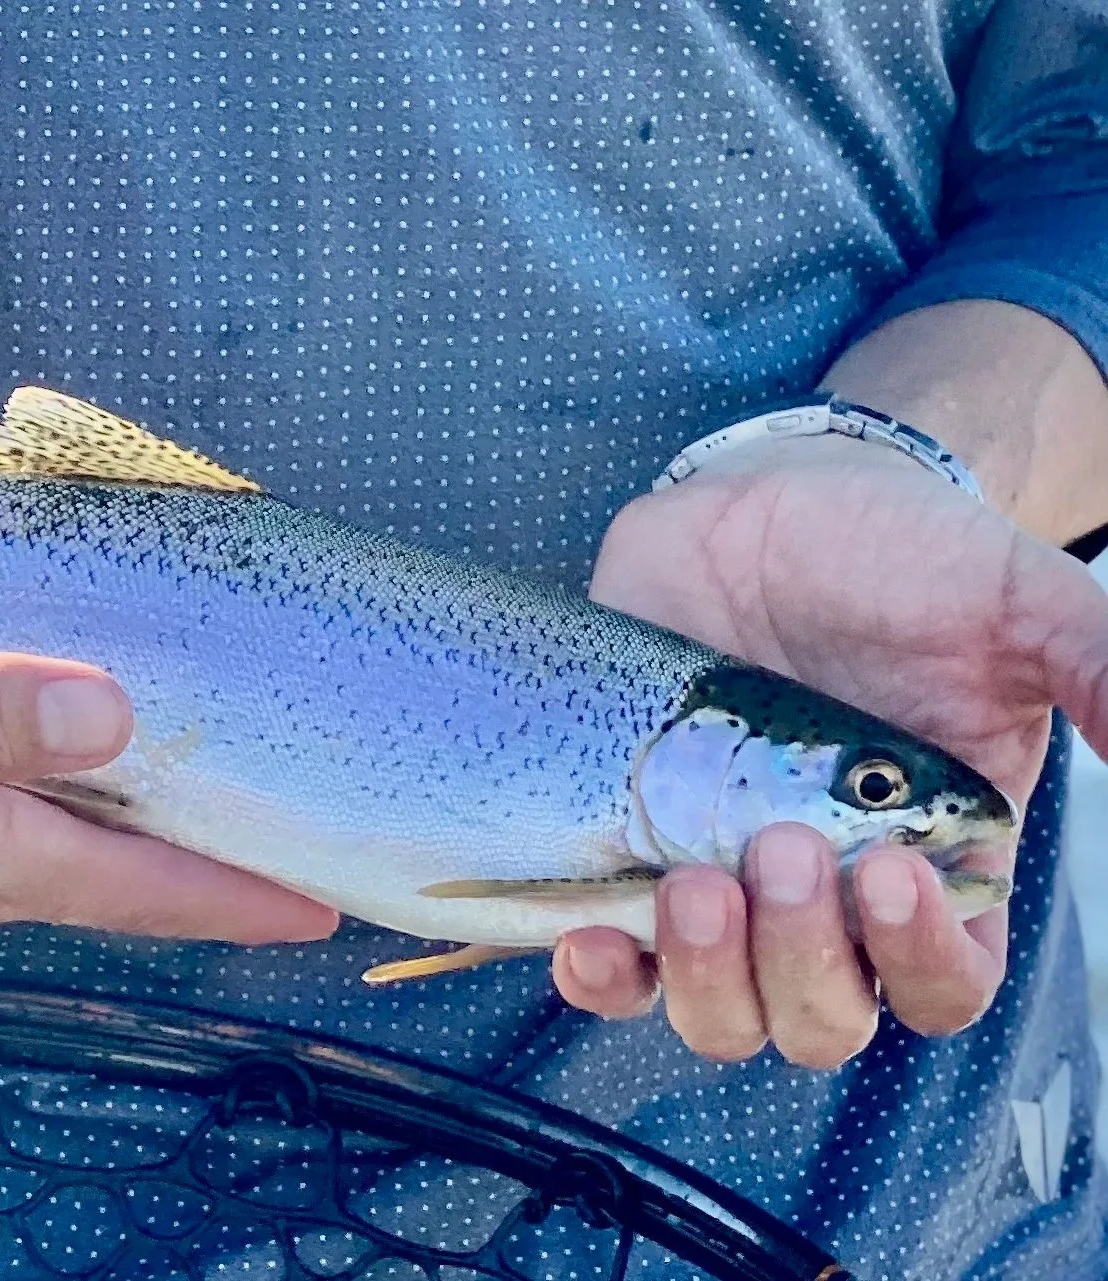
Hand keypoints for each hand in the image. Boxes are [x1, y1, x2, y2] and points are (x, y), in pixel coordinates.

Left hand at [556, 434, 1107, 1066]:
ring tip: (689, 883)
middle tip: (777, 847)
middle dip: (800, 958)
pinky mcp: (627, 854)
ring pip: (717, 1012)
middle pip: (822, 1019)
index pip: (946, 987)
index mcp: (933, 868)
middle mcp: (827, 900)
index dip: (922, 962)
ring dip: (704, 974)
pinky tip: (586, 938)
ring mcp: (722, 883)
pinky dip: (597, 975)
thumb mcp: (1021, 604)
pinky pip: (611, 968)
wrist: (774, 500)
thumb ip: (1100, 671)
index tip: (889, 873)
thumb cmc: (906, 560)